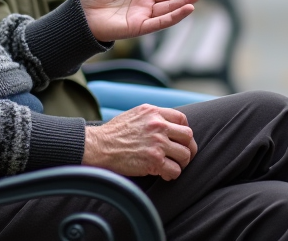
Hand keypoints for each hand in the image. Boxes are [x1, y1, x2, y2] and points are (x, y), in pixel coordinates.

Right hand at [83, 104, 197, 180]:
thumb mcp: (134, 115)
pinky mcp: (154, 160)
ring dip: (181, 163)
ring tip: (172, 166)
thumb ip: (151, 117)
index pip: (182, 119)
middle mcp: (158, 126)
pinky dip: (172, 175)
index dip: (184, 131)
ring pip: (185, 154)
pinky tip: (164, 175)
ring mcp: (157, 143)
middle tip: (182, 156)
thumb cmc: (113, 133)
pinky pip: (175, 170)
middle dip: (188, 148)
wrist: (99, 146)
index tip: (181, 139)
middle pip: (188, 136)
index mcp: (153, 112)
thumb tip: (165, 124)